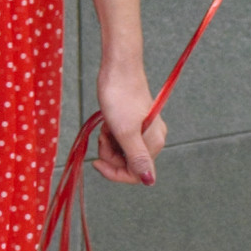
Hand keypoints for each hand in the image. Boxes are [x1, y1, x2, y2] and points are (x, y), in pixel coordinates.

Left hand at [92, 61, 164, 185]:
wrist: (118, 68)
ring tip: (106, 127)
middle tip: (103, 136)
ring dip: (108, 143)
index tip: (96, 162)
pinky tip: (108, 122)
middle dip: (110, 154)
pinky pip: (120, 138)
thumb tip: (150, 182)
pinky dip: (110, 134)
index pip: (136, 175)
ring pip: (122, 151)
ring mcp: (145, 130)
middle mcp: (154, 139)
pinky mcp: (136, 122)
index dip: (114, 173)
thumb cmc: (119, 97)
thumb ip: (137, 158)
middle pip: (127, 163)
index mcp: (154, 144)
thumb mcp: (125, 132)